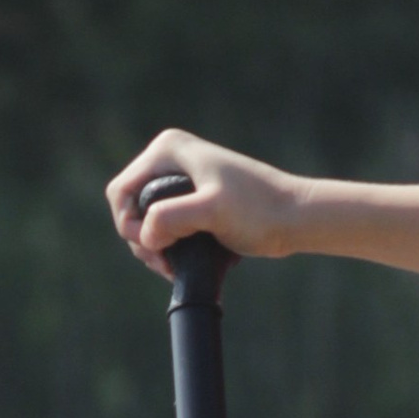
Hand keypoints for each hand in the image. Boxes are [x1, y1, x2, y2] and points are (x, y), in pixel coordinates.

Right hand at [107, 130, 307, 275]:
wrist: (298, 217)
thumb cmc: (260, 209)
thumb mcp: (212, 211)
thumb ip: (172, 218)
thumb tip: (144, 235)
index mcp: (168, 149)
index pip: (121, 190)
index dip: (128, 224)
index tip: (152, 248)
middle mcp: (171, 159)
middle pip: (131, 207)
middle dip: (141, 240)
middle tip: (163, 264)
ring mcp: (181, 179)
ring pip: (146, 220)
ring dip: (153, 248)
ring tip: (172, 267)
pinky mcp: (194, 199)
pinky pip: (164, 225)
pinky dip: (167, 246)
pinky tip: (180, 264)